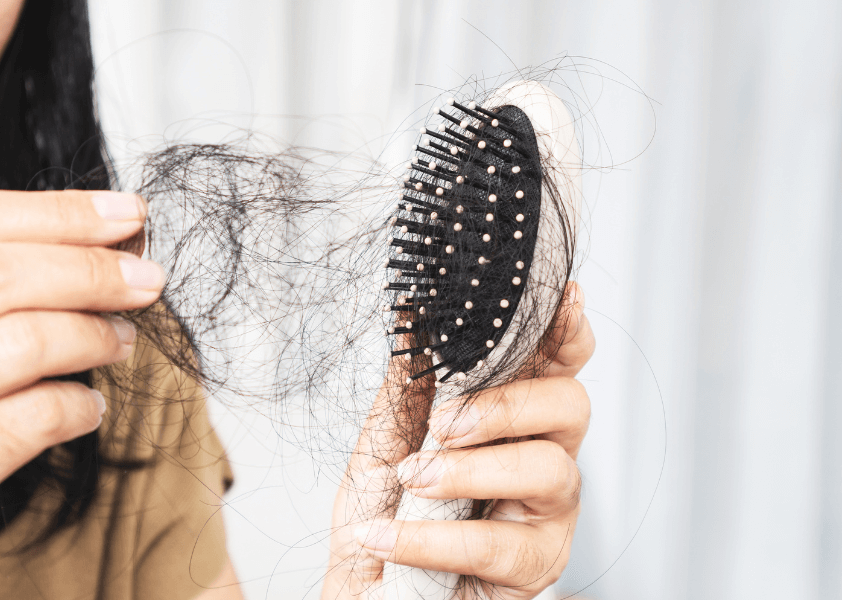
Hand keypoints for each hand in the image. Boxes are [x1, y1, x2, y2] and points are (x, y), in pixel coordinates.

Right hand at [0, 190, 163, 594]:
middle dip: (91, 270)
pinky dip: (73, 408)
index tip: (130, 214)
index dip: (59, 213)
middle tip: (149, 279)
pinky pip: (23, 423)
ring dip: (91, 335)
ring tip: (123, 341)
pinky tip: (89, 409)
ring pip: (18, 343)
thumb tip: (110, 243)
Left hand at [322, 282, 593, 598]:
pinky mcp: (536, 567)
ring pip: (546, 469)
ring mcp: (548, 514)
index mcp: (514, 417)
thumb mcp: (388, 436)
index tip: (562, 299)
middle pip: (571, 405)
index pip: (558, 365)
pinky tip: (387, 536)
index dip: (566, 331)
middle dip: (506, 405)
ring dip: (468, 470)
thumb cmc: (382, 508)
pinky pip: (498, 544)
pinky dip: (432, 536)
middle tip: (445, 425)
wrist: (363, 586)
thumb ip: (411, 381)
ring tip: (415, 478)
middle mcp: (545, 457)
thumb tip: (415, 311)